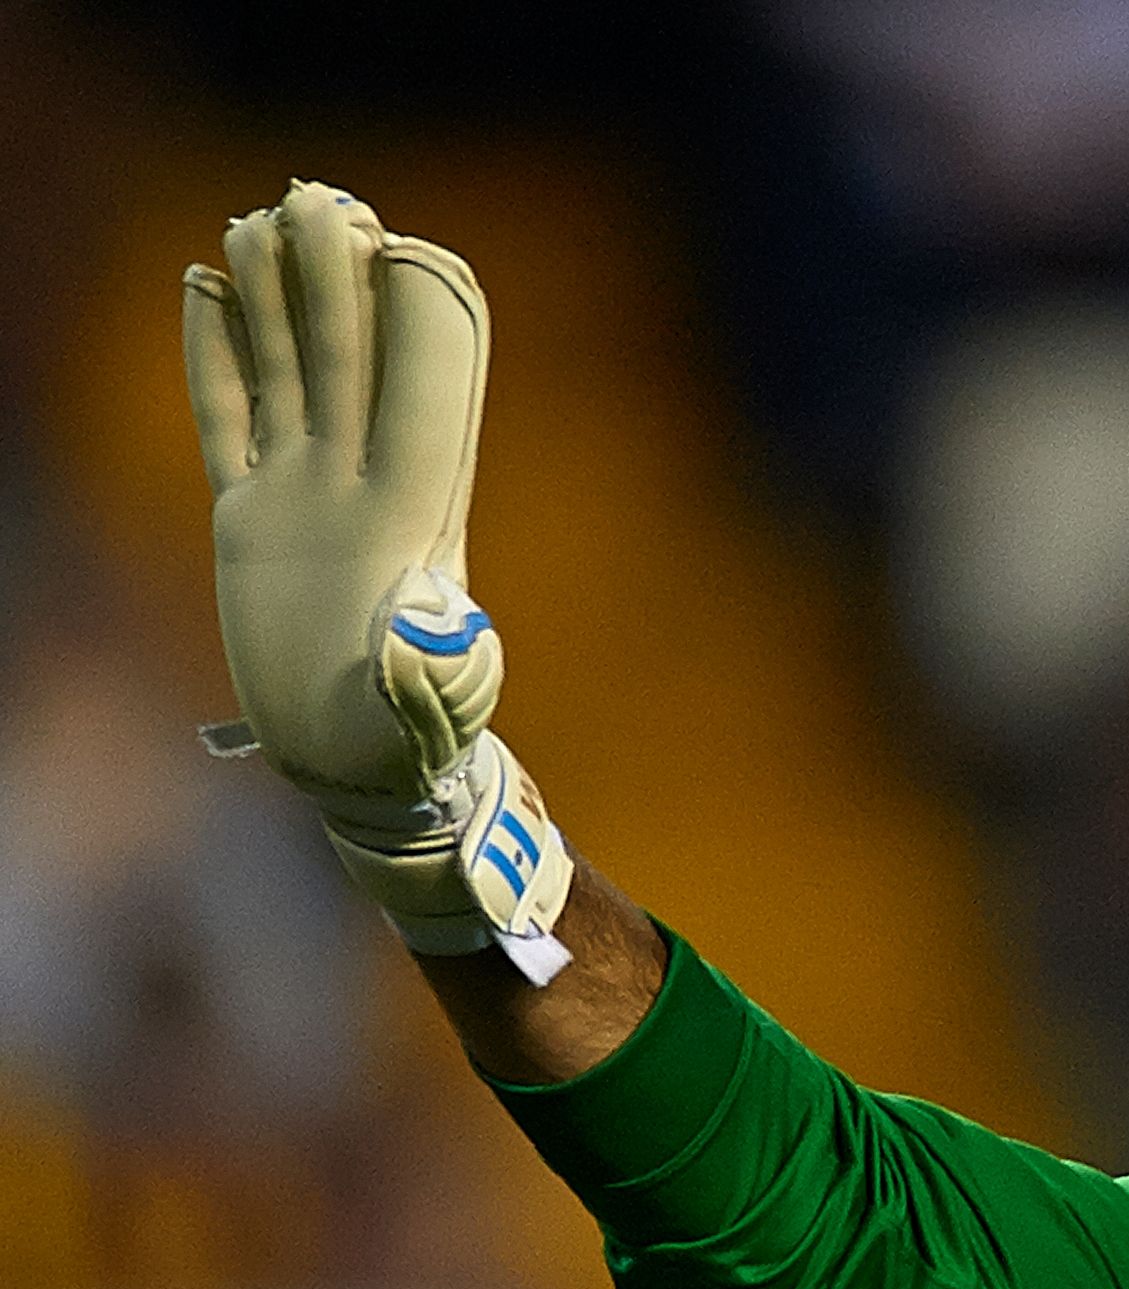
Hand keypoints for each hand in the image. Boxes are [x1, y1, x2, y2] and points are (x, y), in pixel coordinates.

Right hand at [184, 179, 571, 975]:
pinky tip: (204, 289)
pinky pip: (228, 417)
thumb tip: (448, 636)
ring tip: (261, 219)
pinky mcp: (250, 520)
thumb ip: (435, 674)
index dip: (420, 330)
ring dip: (279, 299)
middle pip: (350, 365)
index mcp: (412, 524)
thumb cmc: (403, 749)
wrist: (364, 776)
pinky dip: (215, 355)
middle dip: (340, 283)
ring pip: (290, 374)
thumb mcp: (422, 712)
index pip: (422, 402)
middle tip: (324, 196)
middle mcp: (357, 493)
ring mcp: (302, 498)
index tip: (408, 252)